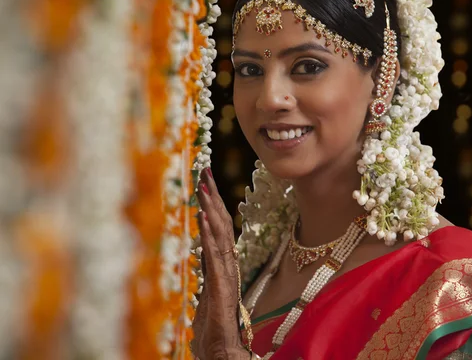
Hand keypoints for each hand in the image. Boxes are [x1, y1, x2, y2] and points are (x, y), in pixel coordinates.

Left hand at [191, 168, 248, 359]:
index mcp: (223, 270)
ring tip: (205, 183)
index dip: (214, 208)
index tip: (206, 186)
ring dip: (212, 208)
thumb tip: (203, 279)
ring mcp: (225, 278)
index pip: (219, 233)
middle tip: (205, 171)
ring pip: (220, 236)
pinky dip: (211, 235)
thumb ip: (209, 291)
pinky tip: (205, 216)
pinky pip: (216, 257)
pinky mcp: (222, 290)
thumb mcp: (208, 307)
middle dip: (213, 198)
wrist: (224, 358)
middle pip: (221, 227)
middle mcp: (226, 269)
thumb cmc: (216, 339)